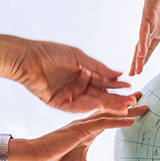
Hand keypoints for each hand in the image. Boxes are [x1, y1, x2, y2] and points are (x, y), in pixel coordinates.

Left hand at [11, 39, 135, 113]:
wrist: (27, 58)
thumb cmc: (51, 52)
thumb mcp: (79, 57)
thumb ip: (98, 67)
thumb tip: (119, 73)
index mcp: (84, 74)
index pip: (105, 82)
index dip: (118, 86)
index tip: (131, 88)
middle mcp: (79, 86)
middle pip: (101, 95)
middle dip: (116, 98)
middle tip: (132, 102)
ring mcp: (70, 96)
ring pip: (92, 103)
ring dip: (106, 105)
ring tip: (121, 107)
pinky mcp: (59, 104)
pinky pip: (76, 107)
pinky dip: (87, 107)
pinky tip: (99, 106)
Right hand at [24, 103, 147, 160]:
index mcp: (88, 132)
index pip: (111, 120)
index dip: (125, 115)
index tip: (140, 109)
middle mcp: (86, 125)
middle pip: (112, 113)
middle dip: (129, 106)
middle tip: (144, 97)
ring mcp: (83, 126)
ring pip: (108, 114)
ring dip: (126, 110)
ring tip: (141, 103)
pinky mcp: (79, 130)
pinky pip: (101, 123)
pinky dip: (116, 121)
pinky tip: (129, 119)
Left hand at [129, 0, 159, 75]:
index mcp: (159, 30)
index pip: (150, 49)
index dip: (145, 60)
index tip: (141, 72)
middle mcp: (152, 28)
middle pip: (142, 49)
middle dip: (137, 62)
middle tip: (133, 76)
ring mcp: (149, 22)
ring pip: (141, 43)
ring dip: (138, 57)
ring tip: (135, 71)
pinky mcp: (147, 15)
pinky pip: (144, 31)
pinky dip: (142, 42)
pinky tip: (140, 53)